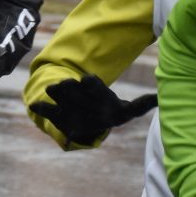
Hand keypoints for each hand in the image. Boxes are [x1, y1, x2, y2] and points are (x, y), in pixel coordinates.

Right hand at [30, 74, 157, 145]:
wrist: (89, 117)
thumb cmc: (110, 112)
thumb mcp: (127, 111)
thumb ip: (141, 105)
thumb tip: (160, 98)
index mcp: (96, 90)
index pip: (93, 84)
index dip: (90, 83)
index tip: (87, 79)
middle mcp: (79, 92)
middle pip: (74, 86)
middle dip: (71, 85)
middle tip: (67, 82)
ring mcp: (66, 101)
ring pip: (60, 93)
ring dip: (56, 91)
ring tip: (50, 88)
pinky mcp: (57, 113)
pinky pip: (47, 110)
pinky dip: (41, 108)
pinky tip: (35, 106)